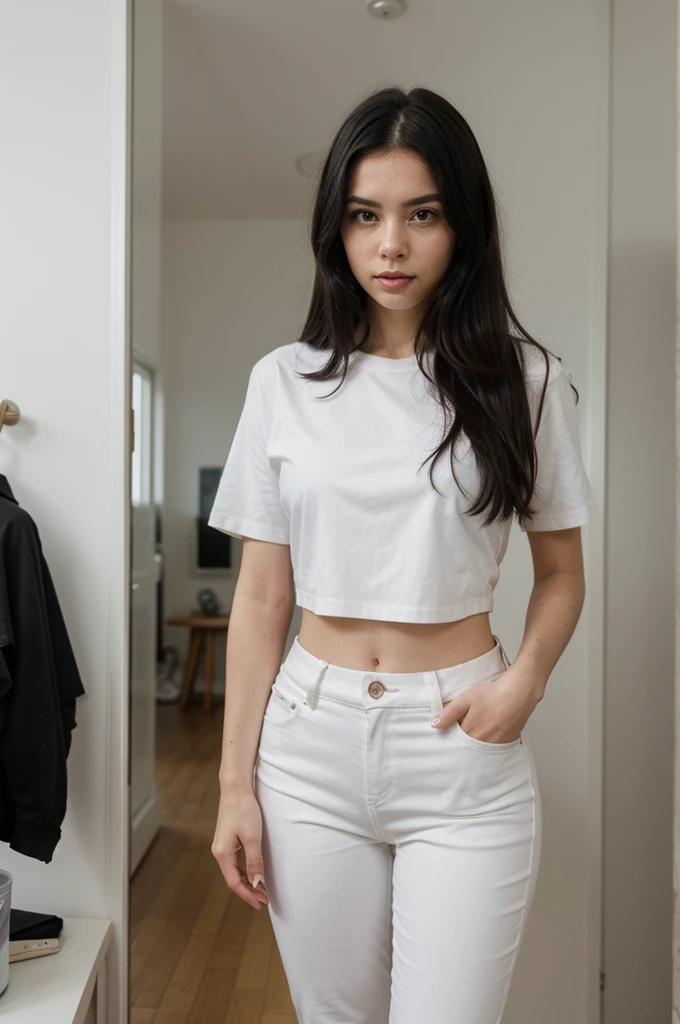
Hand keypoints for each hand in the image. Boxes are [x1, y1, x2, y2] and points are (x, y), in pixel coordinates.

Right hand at [211, 787, 269, 909]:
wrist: (235, 788)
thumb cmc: (244, 810)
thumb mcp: (252, 837)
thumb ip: (254, 861)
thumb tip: (257, 883)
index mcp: (222, 853)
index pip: (234, 883)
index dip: (248, 895)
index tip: (261, 904)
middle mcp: (219, 852)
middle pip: (233, 879)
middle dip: (249, 891)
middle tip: (264, 901)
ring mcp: (223, 846)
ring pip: (235, 871)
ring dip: (248, 882)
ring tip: (261, 892)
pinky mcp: (228, 840)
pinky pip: (236, 862)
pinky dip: (245, 871)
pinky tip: (254, 873)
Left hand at [430, 669, 540, 742]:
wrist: (519, 693)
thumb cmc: (493, 695)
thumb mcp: (465, 700)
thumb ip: (449, 713)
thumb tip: (435, 724)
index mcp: (470, 733)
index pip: (455, 742)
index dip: (451, 737)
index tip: (449, 734)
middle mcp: (482, 743)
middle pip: (467, 748)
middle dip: (462, 743)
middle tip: (463, 733)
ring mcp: (496, 744)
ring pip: (481, 749)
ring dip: (476, 743)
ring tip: (478, 731)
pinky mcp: (508, 741)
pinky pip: (494, 747)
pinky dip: (490, 743)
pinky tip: (490, 731)